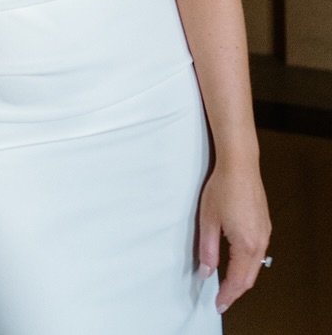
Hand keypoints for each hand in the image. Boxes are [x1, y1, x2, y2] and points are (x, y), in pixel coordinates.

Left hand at [197, 156, 270, 311]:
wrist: (240, 166)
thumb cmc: (224, 187)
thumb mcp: (208, 220)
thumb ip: (208, 249)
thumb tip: (207, 270)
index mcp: (246, 244)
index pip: (238, 280)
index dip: (227, 295)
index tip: (218, 304)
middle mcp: (260, 242)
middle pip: (249, 278)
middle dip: (235, 291)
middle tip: (222, 300)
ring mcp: (264, 234)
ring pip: (255, 267)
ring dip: (242, 279)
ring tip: (227, 286)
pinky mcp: (264, 227)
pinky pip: (258, 254)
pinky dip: (247, 265)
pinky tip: (237, 264)